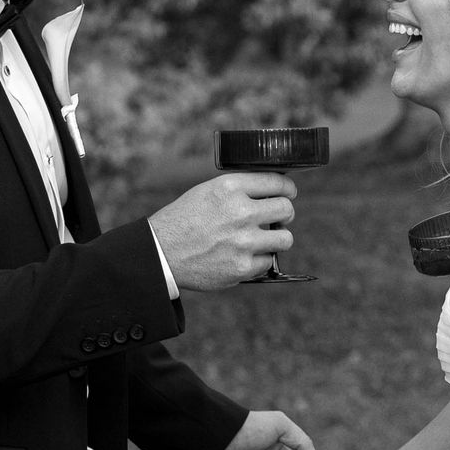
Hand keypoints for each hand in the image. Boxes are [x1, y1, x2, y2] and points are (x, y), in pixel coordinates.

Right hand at [148, 172, 296, 289]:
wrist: (161, 252)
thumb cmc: (183, 220)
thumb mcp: (207, 191)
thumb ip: (238, 189)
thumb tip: (271, 190)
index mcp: (230, 188)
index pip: (276, 182)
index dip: (287, 188)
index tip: (288, 192)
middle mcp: (240, 212)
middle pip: (286, 209)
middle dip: (284, 213)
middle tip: (278, 218)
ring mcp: (243, 242)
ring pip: (285, 238)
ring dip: (278, 238)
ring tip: (265, 239)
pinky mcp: (242, 267)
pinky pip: (268, 262)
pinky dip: (259, 260)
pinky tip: (244, 256)